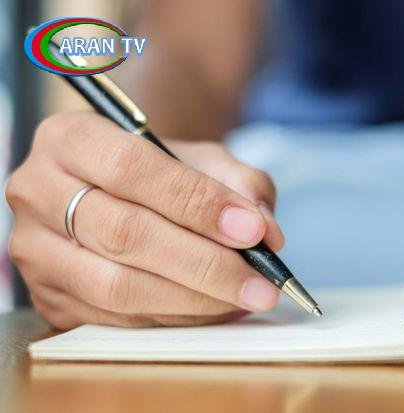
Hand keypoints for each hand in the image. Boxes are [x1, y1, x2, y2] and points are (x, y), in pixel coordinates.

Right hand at [5, 112, 284, 328]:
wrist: (120, 191)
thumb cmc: (164, 172)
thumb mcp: (203, 159)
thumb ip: (239, 183)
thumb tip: (266, 231)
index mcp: (70, 138)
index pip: (132, 168)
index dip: (196, 203)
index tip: (250, 229)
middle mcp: (38, 191)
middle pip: (124, 234)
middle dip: (204, 263)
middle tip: (260, 280)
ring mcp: (37, 251)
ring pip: (117, 286)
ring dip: (193, 299)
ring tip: (245, 298)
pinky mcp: (50, 297)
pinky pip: (116, 319)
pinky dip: (174, 318)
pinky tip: (214, 308)